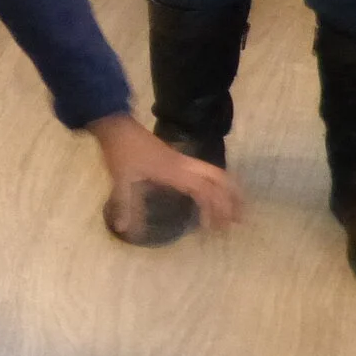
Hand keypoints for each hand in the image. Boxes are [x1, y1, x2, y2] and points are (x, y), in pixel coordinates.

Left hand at [88, 114, 243, 236]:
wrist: (116, 126)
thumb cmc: (120, 152)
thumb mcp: (121, 180)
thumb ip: (125, 205)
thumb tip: (123, 229)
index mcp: (174, 172)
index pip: (203, 190)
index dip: (213, 209)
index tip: (213, 228)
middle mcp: (183, 165)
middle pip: (219, 178)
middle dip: (232, 198)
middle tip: (239, 219)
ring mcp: (182, 160)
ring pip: (215, 172)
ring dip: (227, 189)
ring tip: (234, 208)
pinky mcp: (177, 158)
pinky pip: (205, 171)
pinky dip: (215, 183)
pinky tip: (212, 195)